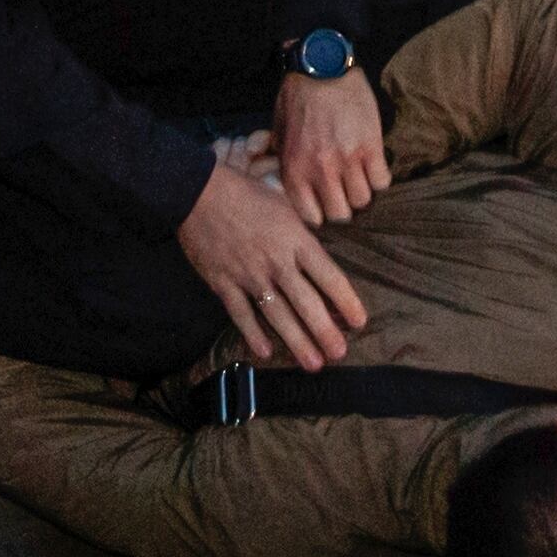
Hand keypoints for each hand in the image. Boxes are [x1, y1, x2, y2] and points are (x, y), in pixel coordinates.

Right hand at [179, 146, 366, 366]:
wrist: (198, 192)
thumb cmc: (246, 193)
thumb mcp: (285, 204)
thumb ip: (304, 233)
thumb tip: (322, 256)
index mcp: (296, 240)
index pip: (329, 276)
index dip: (346, 302)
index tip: (358, 322)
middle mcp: (277, 262)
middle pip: (306, 303)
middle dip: (325, 332)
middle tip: (339, 354)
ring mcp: (249, 275)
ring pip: (277, 315)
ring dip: (297, 341)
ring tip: (313, 364)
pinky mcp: (223, 283)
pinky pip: (241, 314)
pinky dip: (253, 334)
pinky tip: (265, 352)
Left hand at [273, 68, 386, 226]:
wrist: (322, 67)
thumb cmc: (297, 98)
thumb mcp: (278, 133)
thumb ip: (283, 163)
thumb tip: (288, 186)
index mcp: (295, 170)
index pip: (312, 217)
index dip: (320, 214)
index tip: (324, 204)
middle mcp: (321, 170)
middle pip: (341, 214)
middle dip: (343, 207)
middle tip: (344, 194)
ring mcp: (348, 160)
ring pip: (363, 200)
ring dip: (362, 192)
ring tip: (359, 179)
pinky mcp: (371, 146)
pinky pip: (382, 181)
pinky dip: (379, 177)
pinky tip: (373, 166)